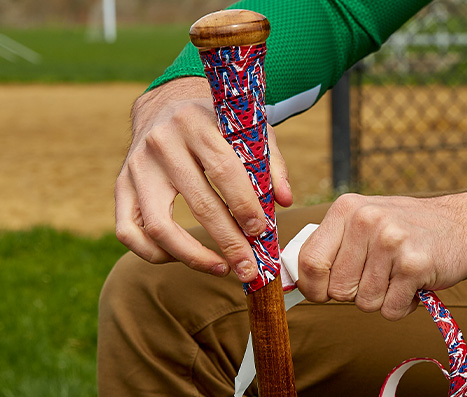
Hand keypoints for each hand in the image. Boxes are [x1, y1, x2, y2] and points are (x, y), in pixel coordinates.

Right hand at [115, 77, 292, 281]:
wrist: (165, 104)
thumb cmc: (214, 122)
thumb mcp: (246, 129)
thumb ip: (270, 163)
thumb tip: (286, 200)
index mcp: (196, 123)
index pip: (223, 170)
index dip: (244, 205)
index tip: (261, 232)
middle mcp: (161, 143)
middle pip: (199, 203)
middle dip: (230, 242)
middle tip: (250, 267)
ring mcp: (136, 166)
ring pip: (159, 226)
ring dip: (192, 257)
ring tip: (222, 268)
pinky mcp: (120, 184)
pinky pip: (128, 231)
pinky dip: (154, 253)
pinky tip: (181, 258)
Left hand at [297, 193, 466, 320]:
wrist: (461, 224)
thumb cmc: (406, 228)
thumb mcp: (364, 220)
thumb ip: (333, 245)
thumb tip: (299, 278)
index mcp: (346, 209)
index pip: (310, 260)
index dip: (313, 286)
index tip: (323, 292)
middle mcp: (366, 220)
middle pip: (338, 289)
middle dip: (355, 293)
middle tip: (377, 276)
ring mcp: (391, 241)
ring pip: (364, 303)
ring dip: (381, 299)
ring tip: (397, 276)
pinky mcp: (414, 265)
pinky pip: (390, 310)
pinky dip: (401, 306)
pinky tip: (412, 284)